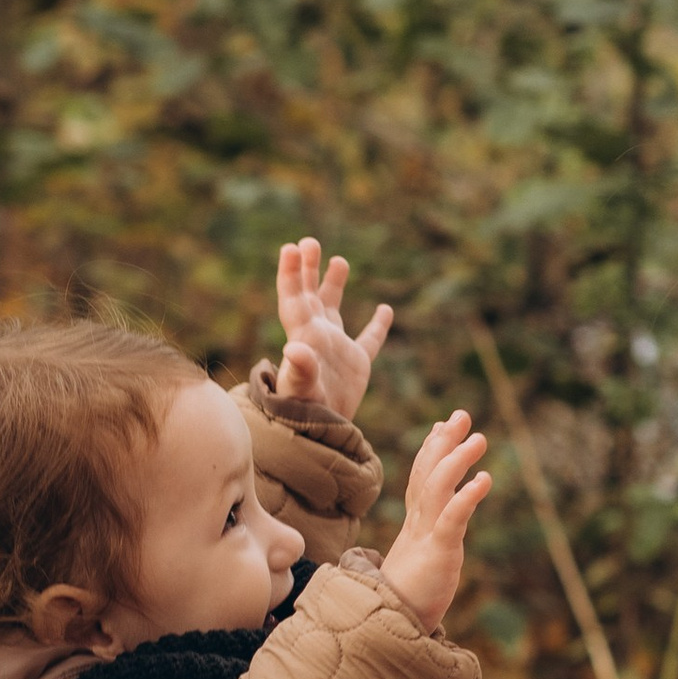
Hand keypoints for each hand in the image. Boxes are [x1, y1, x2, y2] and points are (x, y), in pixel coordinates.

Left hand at [275, 236, 392, 416]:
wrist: (320, 436)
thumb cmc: (304, 414)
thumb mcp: (302, 390)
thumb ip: (299, 369)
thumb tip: (295, 350)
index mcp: (303, 336)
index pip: (295, 299)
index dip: (292, 273)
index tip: (291, 248)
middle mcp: (317, 338)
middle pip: (310, 296)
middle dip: (308, 269)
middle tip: (308, 241)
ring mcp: (337, 350)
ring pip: (334, 310)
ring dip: (334, 286)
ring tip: (338, 260)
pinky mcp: (356, 365)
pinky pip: (368, 341)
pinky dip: (377, 326)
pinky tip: (386, 310)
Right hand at [379, 408, 490, 627]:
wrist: (384, 635)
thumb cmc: (402, 607)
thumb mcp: (417, 571)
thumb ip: (423, 553)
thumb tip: (424, 550)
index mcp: (414, 529)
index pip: (421, 481)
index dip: (430, 452)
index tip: (441, 427)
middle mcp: (417, 527)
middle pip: (427, 473)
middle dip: (444, 442)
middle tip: (461, 415)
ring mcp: (425, 538)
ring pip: (438, 488)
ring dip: (457, 459)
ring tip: (479, 437)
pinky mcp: (437, 555)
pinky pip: (452, 519)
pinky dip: (468, 497)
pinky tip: (485, 480)